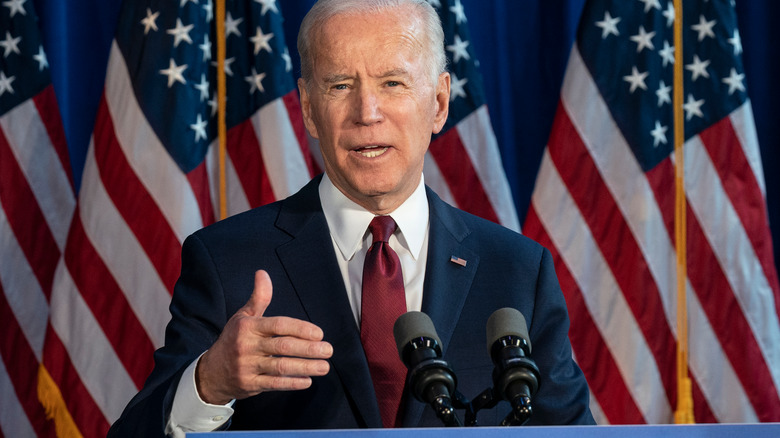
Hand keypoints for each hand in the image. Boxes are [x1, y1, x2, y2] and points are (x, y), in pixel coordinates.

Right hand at [195, 270, 332, 404]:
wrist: (211, 372)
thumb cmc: (233, 340)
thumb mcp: (243, 317)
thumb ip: (258, 297)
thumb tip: (262, 273)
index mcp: (248, 327)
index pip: (278, 325)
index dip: (300, 328)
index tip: (319, 334)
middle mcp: (247, 346)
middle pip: (282, 346)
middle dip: (308, 349)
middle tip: (328, 350)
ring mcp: (247, 366)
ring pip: (280, 366)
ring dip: (305, 367)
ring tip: (324, 366)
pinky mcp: (249, 384)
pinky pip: (274, 383)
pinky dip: (292, 383)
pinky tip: (308, 380)